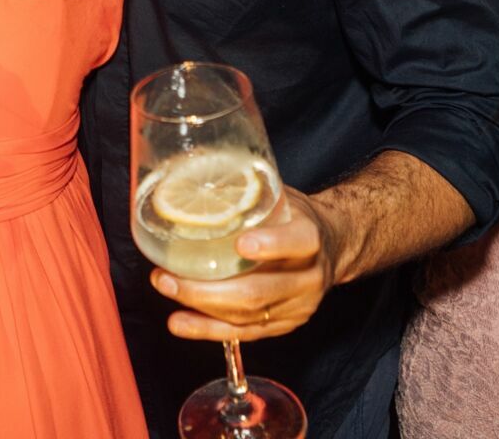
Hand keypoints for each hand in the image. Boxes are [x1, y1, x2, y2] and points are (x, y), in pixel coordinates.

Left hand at [151, 187, 341, 340]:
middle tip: (167, 276)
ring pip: (248, 316)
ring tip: (165, 288)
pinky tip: (181, 323)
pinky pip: (244, 333)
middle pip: (259, 291)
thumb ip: (246, 190)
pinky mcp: (284, 325)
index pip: (299, 243)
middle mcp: (309, 278)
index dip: (271, 245)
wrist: (333, 245)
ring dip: (200, 307)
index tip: (240, 245)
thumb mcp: (280, 194)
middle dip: (207, 289)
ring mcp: (298, 307)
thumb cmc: (295, 215)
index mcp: (312, 238)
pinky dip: (208, 329)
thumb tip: (189, 166)